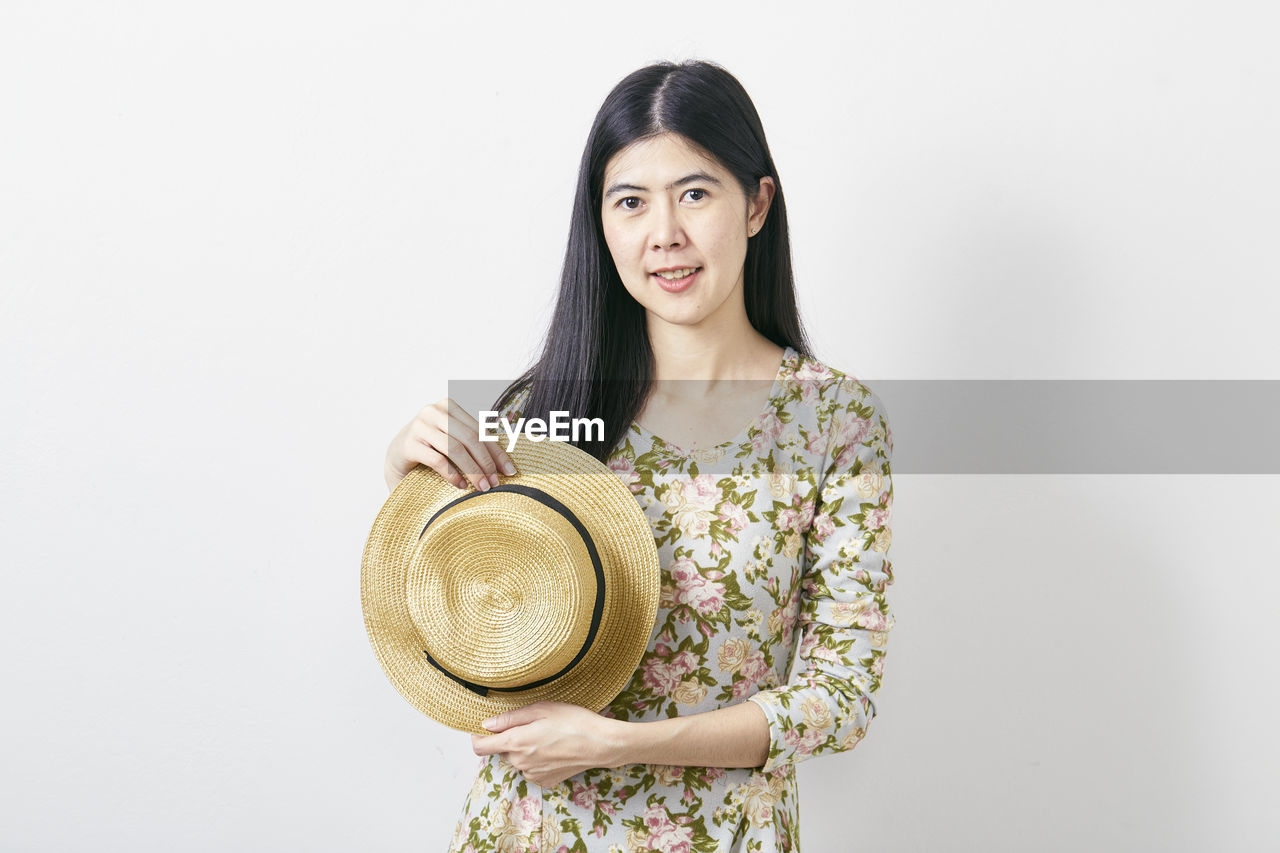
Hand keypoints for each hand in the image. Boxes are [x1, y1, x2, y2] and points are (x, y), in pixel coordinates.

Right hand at [384, 397, 516, 492]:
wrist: (397, 457)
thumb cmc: (431, 449)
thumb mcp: (453, 441)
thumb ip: (474, 443)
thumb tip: (507, 464)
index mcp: (449, 406)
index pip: (479, 431)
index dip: (497, 452)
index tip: (510, 471)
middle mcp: (433, 411)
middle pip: (469, 439)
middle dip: (486, 463)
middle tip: (495, 483)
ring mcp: (419, 426)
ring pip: (455, 449)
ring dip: (472, 470)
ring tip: (482, 487)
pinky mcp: (408, 444)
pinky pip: (437, 460)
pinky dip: (452, 475)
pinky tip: (461, 486)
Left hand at [470, 701, 627, 787]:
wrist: (600, 744)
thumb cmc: (573, 721)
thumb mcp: (541, 709)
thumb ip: (510, 718)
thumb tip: (486, 725)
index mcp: (516, 743)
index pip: (480, 747)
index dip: (477, 737)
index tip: (483, 729)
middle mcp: (520, 762)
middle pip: (503, 751)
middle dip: (510, 739)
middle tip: (532, 725)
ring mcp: (533, 774)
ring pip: (518, 760)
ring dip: (525, 750)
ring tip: (547, 736)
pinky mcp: (545, 781)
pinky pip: (532, 769)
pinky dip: (537, 760)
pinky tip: (554, 749)